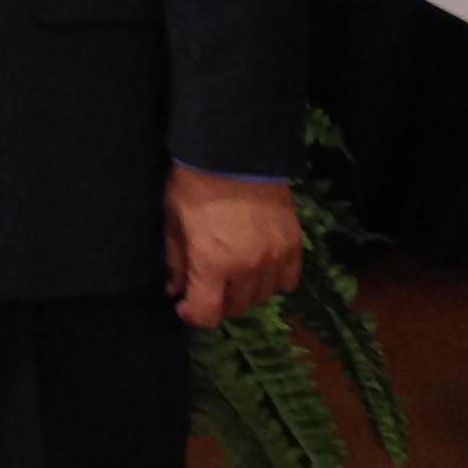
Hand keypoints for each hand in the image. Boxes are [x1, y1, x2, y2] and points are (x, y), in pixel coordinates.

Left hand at [162, 165, 300, 327]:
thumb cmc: (194, 182)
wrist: (234, 151)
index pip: (207, 315)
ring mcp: (275, 258)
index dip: (193, 315)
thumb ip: (175, 259)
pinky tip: (259, 266)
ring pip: (261, 297)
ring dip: (244, 292)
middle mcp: (247, 267)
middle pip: (235, 308)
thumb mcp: (173, 218)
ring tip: (233, 272)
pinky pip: (287, 282)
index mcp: (212, 262)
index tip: (185, 305)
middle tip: (207, 282)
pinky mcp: (294, 246)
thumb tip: (174, 289)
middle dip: (217, 301)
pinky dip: (273, 280)